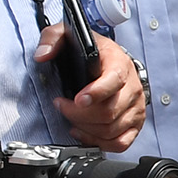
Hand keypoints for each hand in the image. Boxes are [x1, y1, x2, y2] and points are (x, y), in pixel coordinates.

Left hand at [38, 27, 146, 151]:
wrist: (113, 61)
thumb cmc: (94, 51)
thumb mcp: (70, 34)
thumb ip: (52, 39)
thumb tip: (42, 54)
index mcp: (120, 64)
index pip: (115, 80)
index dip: (96, 93)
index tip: (77, 99)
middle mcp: (132, 87)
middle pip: (109, 112)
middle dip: (78, 114)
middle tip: (61, 106)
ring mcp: (135, 108)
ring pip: (111, 129)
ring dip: (85, 128)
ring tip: (70, 118)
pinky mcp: (135, 124)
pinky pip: (120, 142)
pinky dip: (99, 142)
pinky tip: (84, 131)